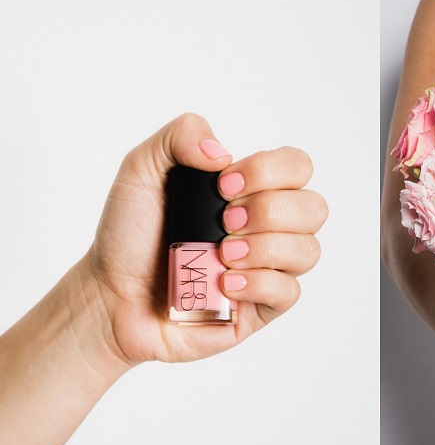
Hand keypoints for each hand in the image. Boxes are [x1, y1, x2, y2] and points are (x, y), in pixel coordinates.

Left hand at [87, 113, 327, 371]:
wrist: (110, 295)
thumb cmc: (129, 235)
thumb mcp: (141, 169)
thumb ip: (180, 135)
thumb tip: (223, 152)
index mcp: (250, 190)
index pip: (297, 167)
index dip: (269, 171)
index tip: (223, 186)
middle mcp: (267, 227)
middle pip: (314, 208)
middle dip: (269, 211)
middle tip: (225, 221)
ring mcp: (267, 268)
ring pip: (308, 251)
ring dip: (265, 248)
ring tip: (223, 254)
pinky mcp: (261, 308)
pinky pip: (289, 292)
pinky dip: (258, 283)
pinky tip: (224, 283)